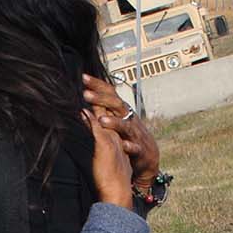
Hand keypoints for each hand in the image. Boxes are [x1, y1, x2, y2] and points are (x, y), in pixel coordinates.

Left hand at [83, 74, 160, 189]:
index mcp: (122, 111)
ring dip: (114, 122)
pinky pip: (135, 148)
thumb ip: (103, 108)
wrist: (149, 155)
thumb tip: (87, 95)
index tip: (84, 77)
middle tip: (86, 94)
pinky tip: (124, 145)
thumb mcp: (115, 118)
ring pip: (126, 126)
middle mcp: (129, 119)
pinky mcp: (140, 150)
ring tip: (102, 120)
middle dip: (101, 99)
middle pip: (117, 105)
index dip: (98, 85)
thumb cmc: (129, 134)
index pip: (110, 93)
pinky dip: (130, 146)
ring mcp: (135, 134)